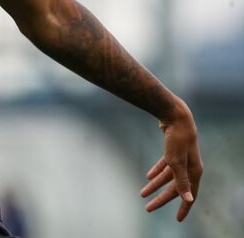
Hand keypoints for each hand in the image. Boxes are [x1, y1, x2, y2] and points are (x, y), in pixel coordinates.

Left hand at [140, 100, 202, 221]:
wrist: (175, 117)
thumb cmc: (177, 139)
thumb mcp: (176, 162)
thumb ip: (181, 181)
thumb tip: (188, 198)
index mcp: (194, 172)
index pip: (189, 195)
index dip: (184, 208)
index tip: (178, 220)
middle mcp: (190, 167)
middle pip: (175, 188)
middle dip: (161, 199)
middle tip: (148, 208)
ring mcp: (181, 159)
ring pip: (167, 177)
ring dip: (154, 185)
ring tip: (142, 193)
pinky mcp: (173, 151)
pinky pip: (164, 166)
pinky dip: (156, 171)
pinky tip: (147, 176)